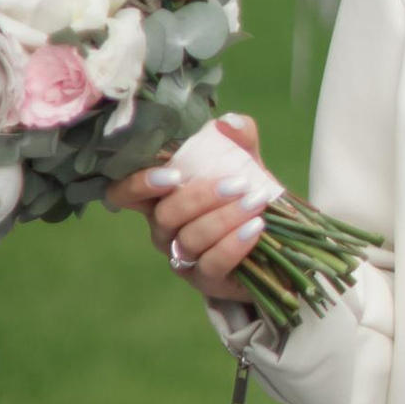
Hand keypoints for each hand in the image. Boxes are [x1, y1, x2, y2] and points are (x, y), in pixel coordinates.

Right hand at [104, 113, 268, 306]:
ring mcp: (182, 258)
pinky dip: (233, 244)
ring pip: (190, 239)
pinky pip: (211, 264)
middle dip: (201, 197)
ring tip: (255, 202)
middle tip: (239, 183)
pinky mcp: (205, 280)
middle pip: (165, 214)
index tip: (172, 176)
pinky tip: (255, 227)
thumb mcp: (245, 162)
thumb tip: (229, 123)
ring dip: (224, 218)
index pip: (125, 193)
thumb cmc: (248, 194)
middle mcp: (163, 230)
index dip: (138, 185)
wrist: (279, 240)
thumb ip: (238, 138)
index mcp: (161, 197)